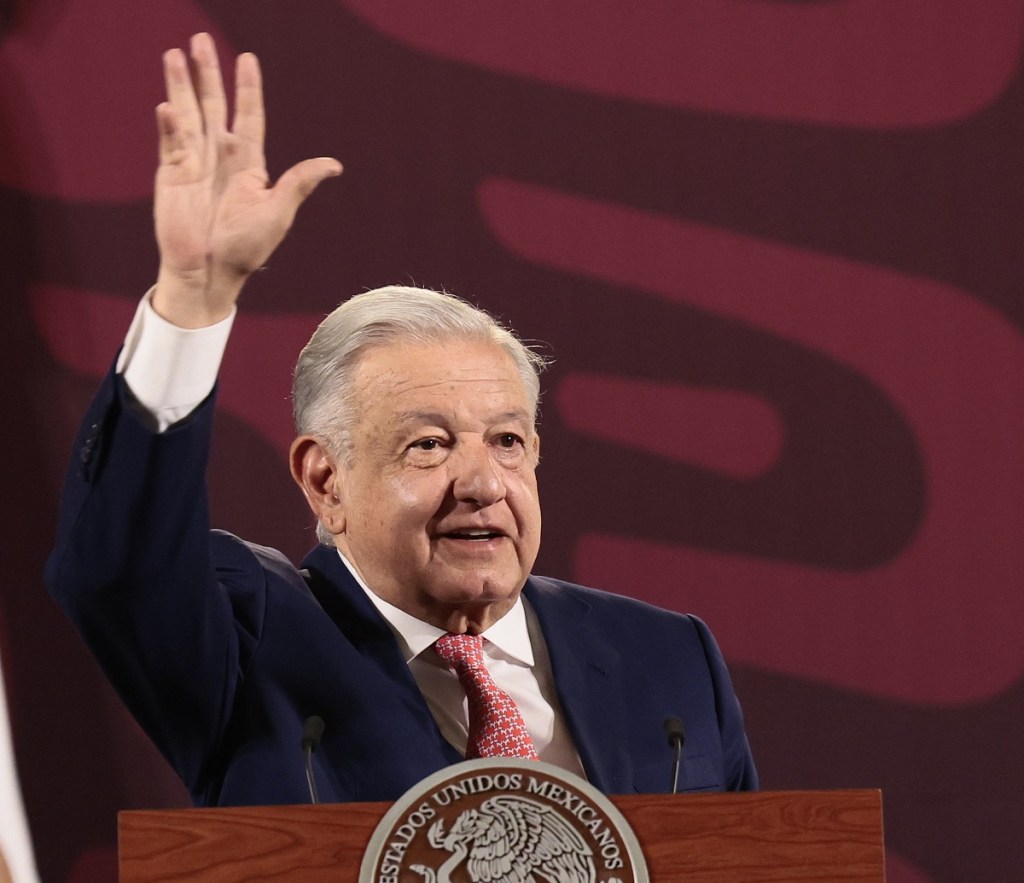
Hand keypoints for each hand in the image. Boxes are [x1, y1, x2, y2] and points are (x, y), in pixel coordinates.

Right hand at [152, 33, 341, 326]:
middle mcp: (219, 158)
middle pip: (213, 106)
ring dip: (181, 86)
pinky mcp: (171, 176)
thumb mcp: (279, 213)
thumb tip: (334, 164)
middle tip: (200, 41)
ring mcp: (193, 164)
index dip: (247, 88)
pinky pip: (171, 143)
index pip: (248, 117)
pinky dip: (169, 125)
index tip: (247, 57)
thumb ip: (299, 183)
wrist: (211, 272)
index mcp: (248, 165)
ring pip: (188, 115)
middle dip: (208, 74)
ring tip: (175, 54)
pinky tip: (168, 106)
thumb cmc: (247, 249)